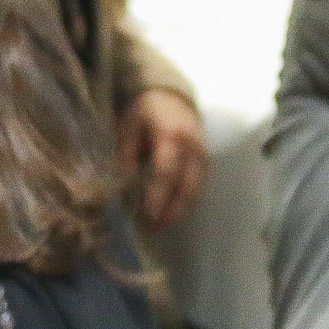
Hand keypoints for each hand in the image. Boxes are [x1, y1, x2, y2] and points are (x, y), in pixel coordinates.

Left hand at [118, 88, 207, 230]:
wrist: (173, 97)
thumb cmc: (146, 111)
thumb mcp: (129, 125)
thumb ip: (126, 153)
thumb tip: (123, 184)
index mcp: (172, 135)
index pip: (167, 171)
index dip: (158, 195)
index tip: (148, 216)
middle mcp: (193, 147)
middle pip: (187, 187)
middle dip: (171, 212)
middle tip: (152, 230)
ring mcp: (202, 157)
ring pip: (195, 192)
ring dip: (178, 213)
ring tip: (157, 228)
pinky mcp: (205, 164)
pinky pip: (198, 189)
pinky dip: (184, 205)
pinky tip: (168, 216)